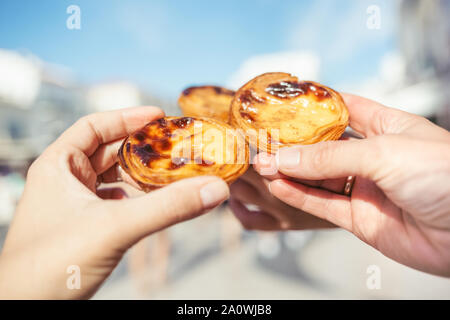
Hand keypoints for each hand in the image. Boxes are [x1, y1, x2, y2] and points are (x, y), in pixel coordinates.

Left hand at [0, 107, 228, 298]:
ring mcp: (74, 205)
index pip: (93, 127)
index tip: (159, 116)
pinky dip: (138, 200)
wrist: (28, 310)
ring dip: (143, 177)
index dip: (127, 118)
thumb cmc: (51, 265)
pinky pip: (117, 203)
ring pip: (115, 179)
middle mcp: (65, 181)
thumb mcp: (115, 227)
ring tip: (172, 173)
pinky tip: (156, 203)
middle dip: (142, 149)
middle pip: (109, 152)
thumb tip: (213, 189)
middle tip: (174, 146)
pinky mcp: (85, 227)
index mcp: (57, 166)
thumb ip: (167, 208)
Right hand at [235, 93, 449, 276]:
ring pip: (318, 178)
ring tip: (261, 164)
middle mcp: (373, 157)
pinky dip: (299, 195)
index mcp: (387, 128)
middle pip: (323, 147)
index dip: (313, 106)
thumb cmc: (445, 176)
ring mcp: (365, 188)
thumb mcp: (384, 152)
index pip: (343, 109)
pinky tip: (278, 185)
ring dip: (289, 171)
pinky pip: (323, 205)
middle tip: (262, 141)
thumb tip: (285, 157)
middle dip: (293, 144)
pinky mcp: (360, 219)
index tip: (283, 104)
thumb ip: (331, 157)